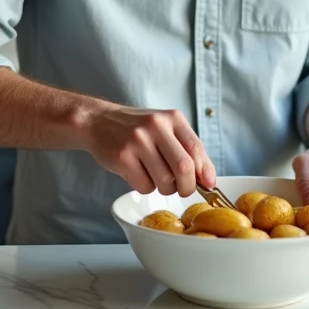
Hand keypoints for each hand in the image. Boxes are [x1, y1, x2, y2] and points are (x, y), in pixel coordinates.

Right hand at [83, 103, 215, 196]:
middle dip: (187, 186)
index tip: (208, 186)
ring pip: (164, 181)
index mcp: (172, 118)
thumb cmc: (138, 129)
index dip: (205, 172)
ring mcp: (137, 141)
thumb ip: (187, 150)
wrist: (99, 121)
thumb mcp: (165, 129)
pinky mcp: (122, 157)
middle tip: (183, 190)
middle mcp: (156, 126)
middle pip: (184, 167)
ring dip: (165, 189)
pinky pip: (144, 186)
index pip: (196, 149)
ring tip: (156, 178)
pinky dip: (146, 187)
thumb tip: (209, 181)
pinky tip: (139, 174)